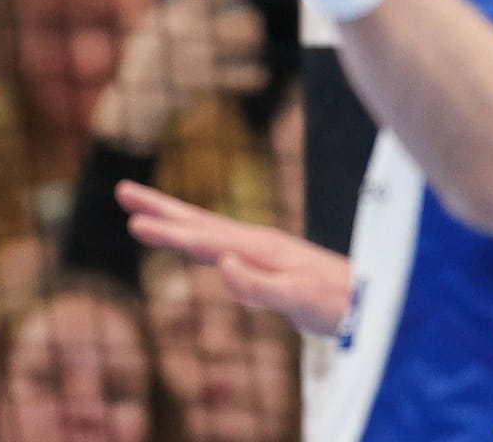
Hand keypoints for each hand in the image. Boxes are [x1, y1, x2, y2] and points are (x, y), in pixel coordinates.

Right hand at [92, 0, 267, 152]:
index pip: (193, 0)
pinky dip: (242, 76)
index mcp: (157, 21)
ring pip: (213, 49)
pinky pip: (218, 78)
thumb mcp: (160, 34)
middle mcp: (161, 38)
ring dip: (240, 45)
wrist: (129, 107)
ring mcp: (168, 62)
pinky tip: (260, 76)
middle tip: (257, 24)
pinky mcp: (179, 87)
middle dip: (235, 22)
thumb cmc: (156, 66)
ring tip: (260, 42)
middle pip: (206, 23)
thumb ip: (189, 15)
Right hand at [118, 181, 351, 335]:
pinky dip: (196, 238)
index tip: (133, 223)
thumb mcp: (298, 299)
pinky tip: (188, 242)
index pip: (205, 239)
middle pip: (201, 221)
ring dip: (175, 218)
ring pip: (209, 229)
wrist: (372, 300)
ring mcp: (263, 249)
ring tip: (141, 212)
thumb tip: (221, 263)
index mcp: (261, 249)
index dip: (169, 233)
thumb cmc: (336, 303)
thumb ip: (259, 285)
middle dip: (161, 208)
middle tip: (121, 189)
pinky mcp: (268, 261)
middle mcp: (259, 242)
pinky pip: (222, 244)